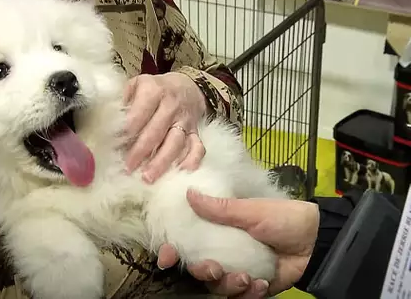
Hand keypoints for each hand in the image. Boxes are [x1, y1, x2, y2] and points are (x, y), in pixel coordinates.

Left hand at [124, 73, 206, 182]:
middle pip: (156, 132)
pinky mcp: (196, 133)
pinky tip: (179, 173)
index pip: (138, 115)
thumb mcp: (136, 84)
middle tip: (128, 168)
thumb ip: (123, 100)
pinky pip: (197, 148)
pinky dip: (191, 161)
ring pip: (176, 143)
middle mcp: (171, 106)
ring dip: (161, 162)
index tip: (114, 147)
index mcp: (154, 91)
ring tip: (148, 178)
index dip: (127, 132)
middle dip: (140, 152)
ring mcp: (186, 121)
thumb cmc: (155, 89)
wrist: (187, 86)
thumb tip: (108, 123)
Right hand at [158, 190, 318, 297]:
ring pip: (217, 287)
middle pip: (198, 269)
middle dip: (202, 271)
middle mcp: (222, 252)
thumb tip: (189, 194)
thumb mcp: (252, 211)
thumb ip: (220, 208)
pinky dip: (249, 294)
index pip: (186, 242)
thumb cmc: (283, 218)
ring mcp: (237, 270)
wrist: (316, 242)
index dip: (171, 251)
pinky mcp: (252, 287)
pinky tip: (262, 283)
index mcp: (216, 231)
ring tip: (248, 278)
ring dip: (228, 285)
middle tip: (215, 268)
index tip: (166, 257)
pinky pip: (240, 298)